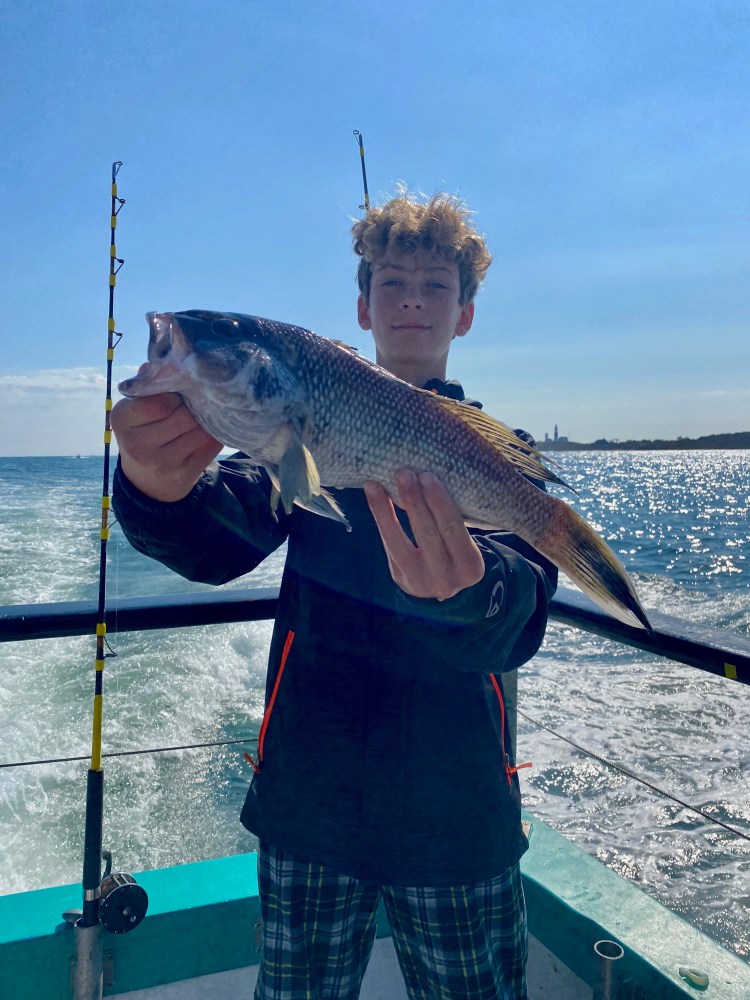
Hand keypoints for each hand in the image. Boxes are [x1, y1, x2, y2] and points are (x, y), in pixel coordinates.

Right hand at [111, 393, 222, 501]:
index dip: (175, 392)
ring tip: (206, 412)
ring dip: (208, 418)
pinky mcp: (184, 474)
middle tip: (200, 398)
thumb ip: (148, 387)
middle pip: (183, 414)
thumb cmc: (144, 433)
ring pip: (200, 428)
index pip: (159, 399)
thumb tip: (160, 361)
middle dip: (195, 405)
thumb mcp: (135, 411)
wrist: (148, 482)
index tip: (179, 391)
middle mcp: (137, 443)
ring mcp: (162, 462)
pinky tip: (212, 428)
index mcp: (121, 419)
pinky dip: (215, 433)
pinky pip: (211, 444)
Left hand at [364, 470, 484, 600]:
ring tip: (375, 484)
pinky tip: (373, 496)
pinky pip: (388, 546)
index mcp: (471, 567)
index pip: (454, 531)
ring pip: (400, 545)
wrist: (444, 584)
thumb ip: (453, 518)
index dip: (440, 503)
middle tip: (404, 474)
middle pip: (428, 536)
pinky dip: (380, 518)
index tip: (427, 476)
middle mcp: (447, 580)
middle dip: (414, 502)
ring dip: (386, 511)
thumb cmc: (458, 548)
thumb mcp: (465, 542)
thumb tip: (431, 472)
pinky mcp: (401, 579)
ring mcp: (422, 583)